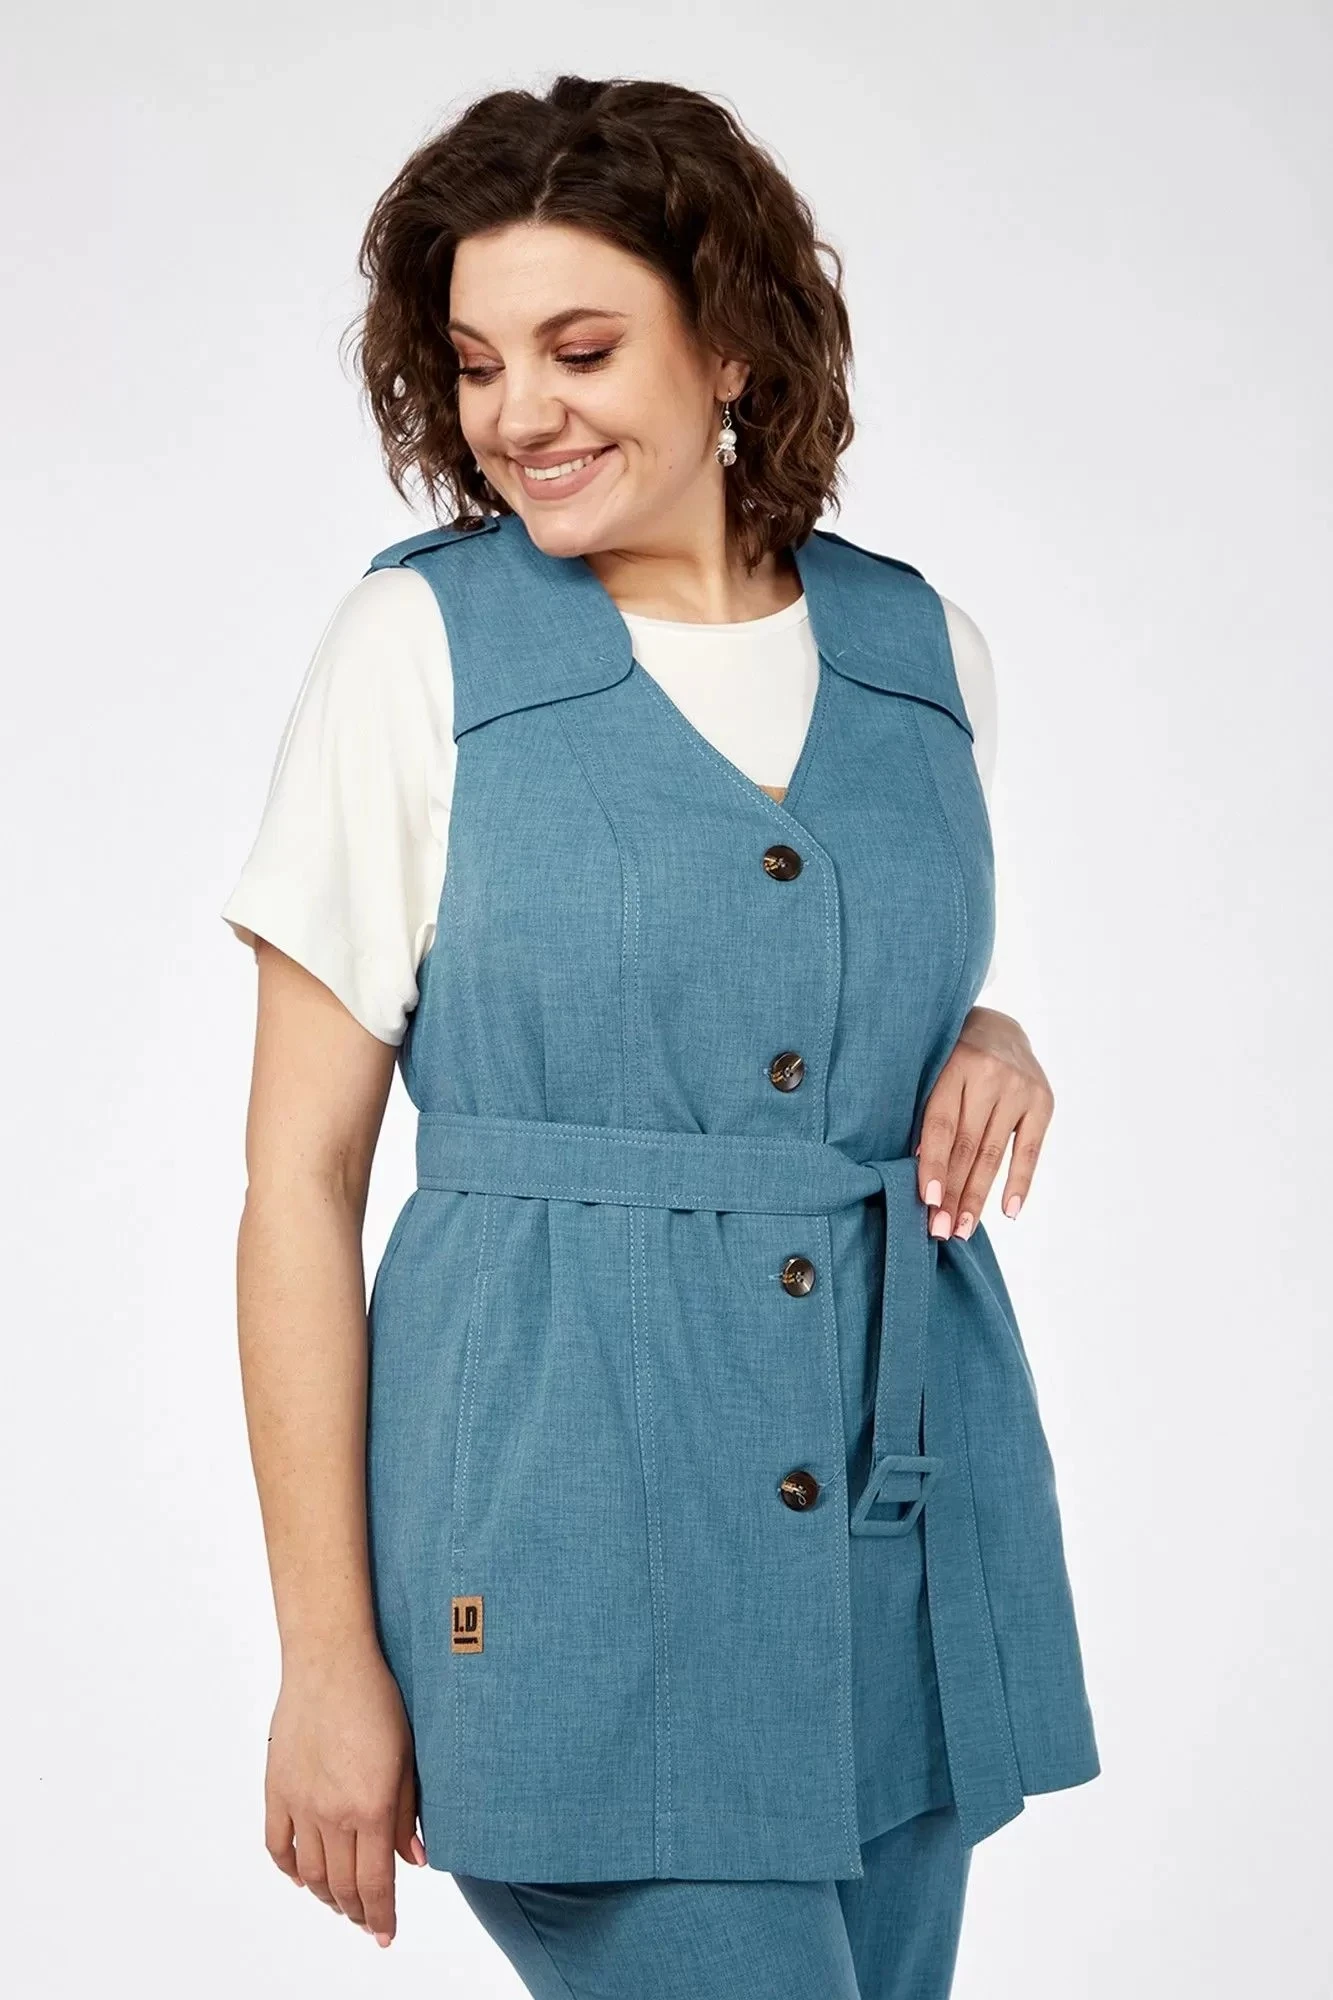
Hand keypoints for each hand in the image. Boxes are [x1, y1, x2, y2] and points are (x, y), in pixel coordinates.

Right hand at [264, 1642, 425, 1948]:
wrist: (330, 1661)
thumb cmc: (377, 1698)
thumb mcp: (408, 1754)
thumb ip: (410, 1812)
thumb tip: (414, 1861)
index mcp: (372, 1806)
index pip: (376, 1883)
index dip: (381, 1916)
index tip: (385, 1934)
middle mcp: (333, 1813)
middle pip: (342, 1885)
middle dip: (357, 1911)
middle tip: (367, 1920)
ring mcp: (300, 1803)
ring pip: (310, 1874)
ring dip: (326, 1896)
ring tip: (340, 1902)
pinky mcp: (277, 1788)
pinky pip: (277, 1845)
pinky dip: (290, 1869)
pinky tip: (303, 1876)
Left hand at [915, 1007, 1053, 1239]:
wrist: (999, 1025)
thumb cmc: (951, 1056)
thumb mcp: (933, 1069)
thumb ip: (927, 1111)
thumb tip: (921, 1173)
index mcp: (956, 1064)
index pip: (941, 1125)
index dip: (932, 1165)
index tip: (927, 1202)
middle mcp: (991, 1075)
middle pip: (967, 1146)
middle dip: (953, 1192)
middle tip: (940, 1231)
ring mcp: (1020, 1088)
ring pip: (994, 1154)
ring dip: (978, 1196)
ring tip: (963, 1228)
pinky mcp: (1043, 1100)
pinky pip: (1031, 1149)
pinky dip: (1020, 1182)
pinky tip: (1009, 1211)